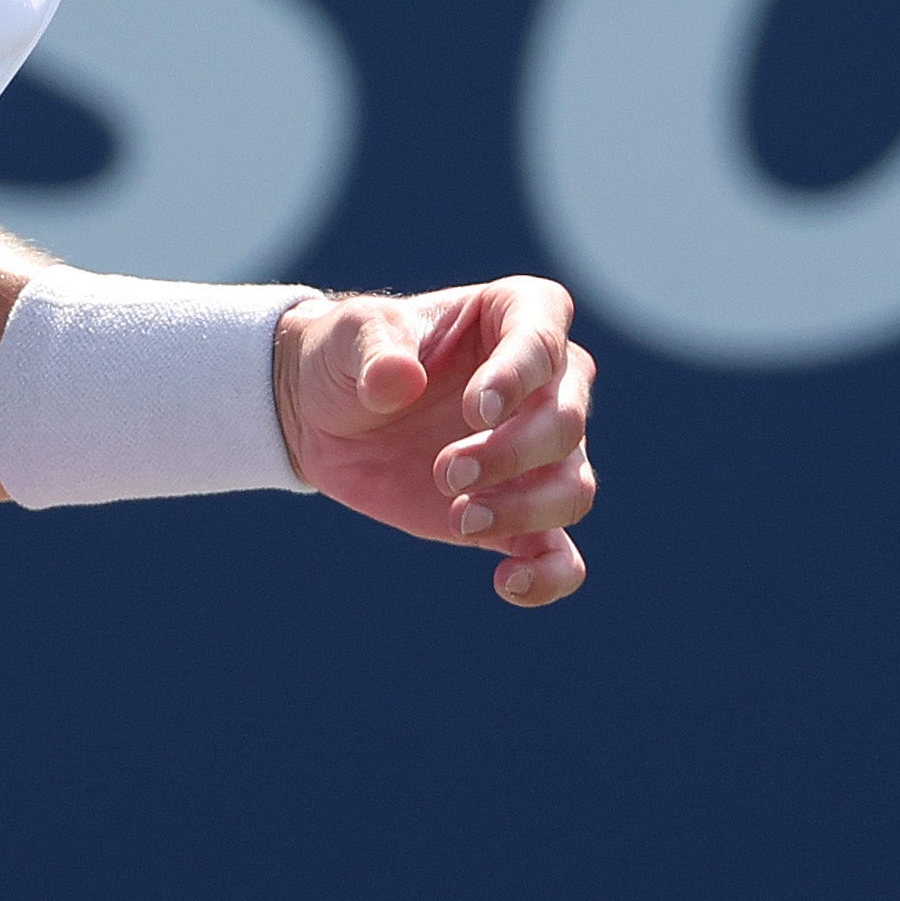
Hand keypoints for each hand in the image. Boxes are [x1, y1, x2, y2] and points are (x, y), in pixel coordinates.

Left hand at [276, 278, 596, 606]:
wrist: (325, 416)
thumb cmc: (348, 355)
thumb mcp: (349, 335)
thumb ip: (374, 350)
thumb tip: (398, 382)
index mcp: (515, 316)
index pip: (544, 338)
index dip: (521, 375)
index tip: (478, 409)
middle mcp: (544, 385)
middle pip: (566, 421)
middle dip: (512, 452)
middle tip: (446, 470)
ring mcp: (536, 454)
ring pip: (574, 487)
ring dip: (525, 509)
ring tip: (459, 519)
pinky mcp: (517, 514)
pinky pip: (561, 553)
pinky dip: (549, 575)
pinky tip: (507, 584)